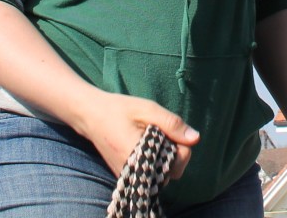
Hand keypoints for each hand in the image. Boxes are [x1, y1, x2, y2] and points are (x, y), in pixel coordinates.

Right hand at [74, 89, 200, 181]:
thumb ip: (172, 124)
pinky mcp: (127, 176)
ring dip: (164, 158)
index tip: (173, 131)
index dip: (182, 147)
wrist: (90, 115)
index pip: (176, 164)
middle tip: (164, 132)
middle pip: (171, 174)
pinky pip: (150, 175)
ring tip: (154, 137)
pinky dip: (154, 162)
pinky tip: (148, 145)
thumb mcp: (148, 109)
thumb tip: (196, 138)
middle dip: (175, 154)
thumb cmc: (119, 109)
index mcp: (141, 157)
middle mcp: (135, 173)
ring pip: (161, 176)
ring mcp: (130, 177)